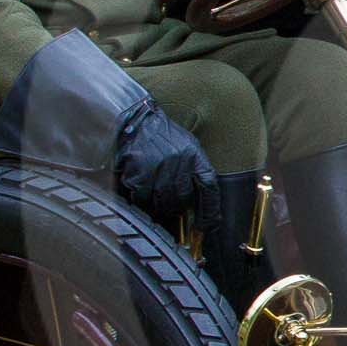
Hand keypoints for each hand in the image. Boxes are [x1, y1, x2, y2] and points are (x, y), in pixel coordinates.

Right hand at [114, 102, 219, 229]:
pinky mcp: (139, 173)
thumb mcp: (187, 146)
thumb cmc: (161, 135)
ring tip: (152, 194)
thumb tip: (198, 201)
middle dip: (176, 206)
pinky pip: (141, 199)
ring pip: (162, 203)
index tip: (209, 226)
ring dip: (157, 205)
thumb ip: (194, 169)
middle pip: (182, 199)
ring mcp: (158, 168)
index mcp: (194, 155)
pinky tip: (138, 187)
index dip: (211, 211)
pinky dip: (140, 198)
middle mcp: (179, 162)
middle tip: (168, 203)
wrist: (135, 119)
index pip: (209, 188)